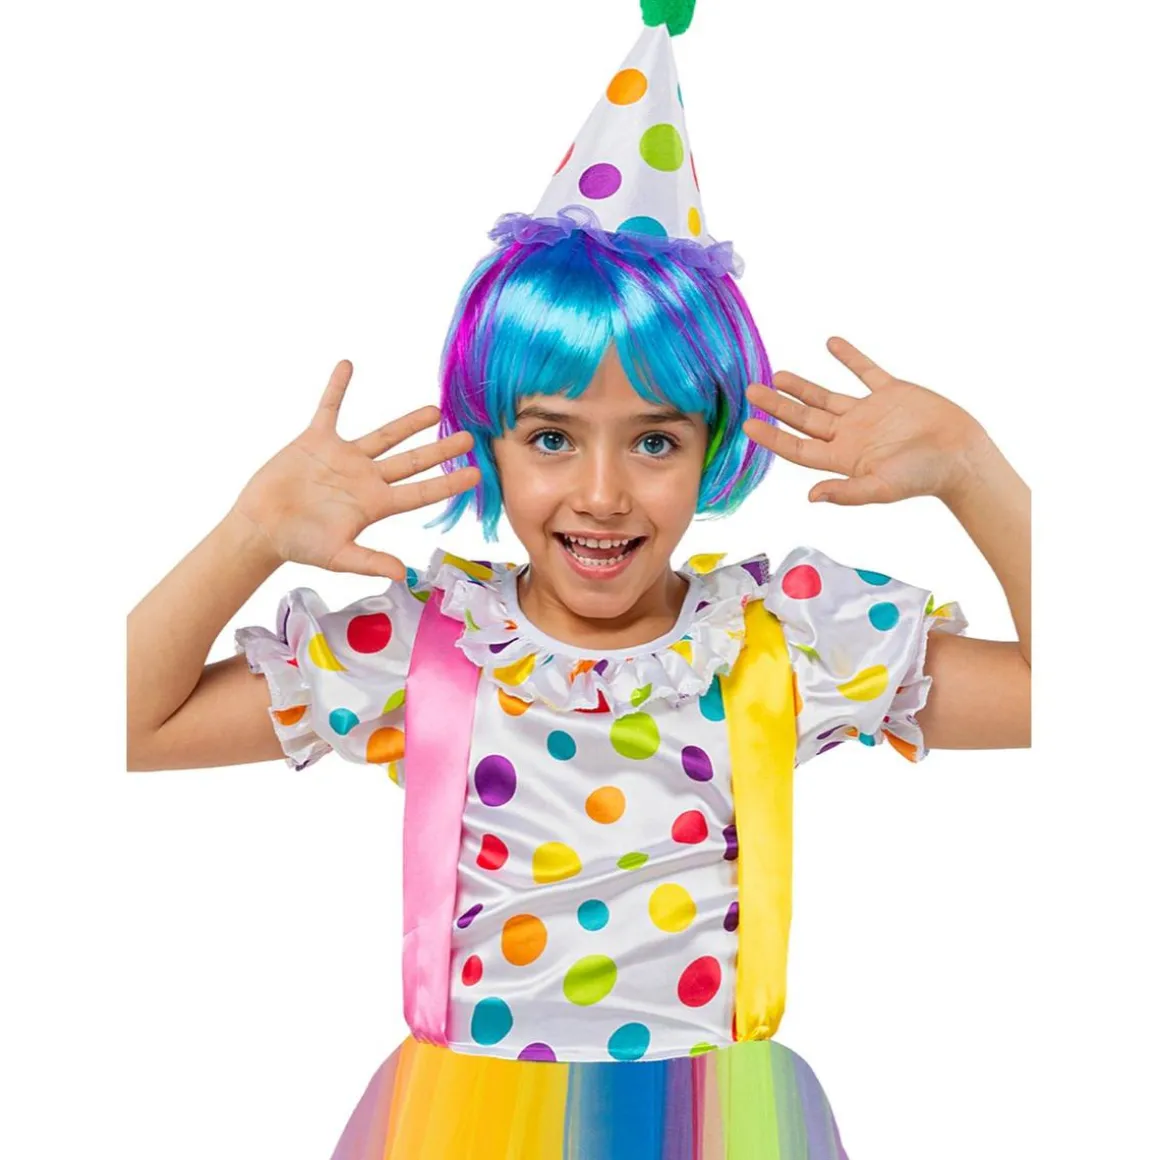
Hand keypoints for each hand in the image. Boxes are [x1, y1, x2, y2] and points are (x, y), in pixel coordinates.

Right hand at [231, 361, 478, 579]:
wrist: (261, 528)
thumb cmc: (299, 545)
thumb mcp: (338, 557)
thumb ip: (370, 561)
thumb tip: (404, 574)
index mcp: (375, 504)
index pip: (420, 491)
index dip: (448, 482)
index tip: (476, 474)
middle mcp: (366, 478)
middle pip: (412, 461)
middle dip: (440, 449)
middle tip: (469, 438)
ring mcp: (344, 458)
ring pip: (383, 435)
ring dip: (408, 422)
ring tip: (434, 410)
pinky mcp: (316, 442)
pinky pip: (329, 409)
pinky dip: (336, 388)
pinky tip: (348, 365)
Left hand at [743, 337, 989, 504]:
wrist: (961, 456)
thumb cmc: (923, 477)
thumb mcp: (880, 487)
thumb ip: (846, 491)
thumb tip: (812, 496)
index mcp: (843, 458)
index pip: (798, 447)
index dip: (773, 436)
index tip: (748, 425)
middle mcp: (851, 435)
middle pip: (805, 419)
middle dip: (777, 406)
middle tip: (752, 391)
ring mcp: (869, 414)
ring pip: (827, 397)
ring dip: (802, 386)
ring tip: (777, 374)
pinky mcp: (892, 394)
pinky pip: (865, 372)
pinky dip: (849, 358)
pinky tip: (832, 344)